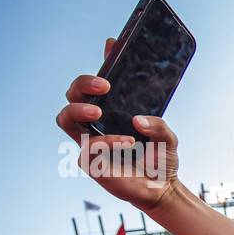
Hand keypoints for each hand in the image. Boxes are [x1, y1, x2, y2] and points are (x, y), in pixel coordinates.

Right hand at [55, 38, 179, 210]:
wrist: (162, 189)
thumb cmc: (161, 160)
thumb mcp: (168, 137)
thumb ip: (159, 124)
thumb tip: (138, 118)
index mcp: (112, 112)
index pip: (99, 84)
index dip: (104, 62)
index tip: (111, 45)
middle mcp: (96, 124)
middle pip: (72, 94)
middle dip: (82, 84)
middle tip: (104, 85)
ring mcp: (90, 141)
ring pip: (65, 117)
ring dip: (79, 109)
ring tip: (99, 110)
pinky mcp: (89, 162)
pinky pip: (86, 147)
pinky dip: (105, 141)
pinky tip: (125, 142)